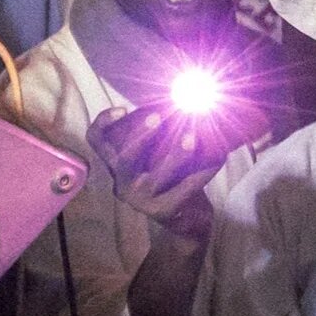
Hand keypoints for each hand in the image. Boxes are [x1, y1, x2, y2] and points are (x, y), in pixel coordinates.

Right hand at [89, 103, 228, 223]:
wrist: (185, 217)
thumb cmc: (170, 175)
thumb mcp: (155, 152)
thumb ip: (156, 130)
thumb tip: (177, 98)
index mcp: (116, 163)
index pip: (96, 141)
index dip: (104, 123)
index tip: (123, 109)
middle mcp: (122, 182)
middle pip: (123, 158)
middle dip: (141, 135)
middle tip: (159, 116)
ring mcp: (141, 199)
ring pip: (155, 176)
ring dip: (175, 154)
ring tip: (192, 137)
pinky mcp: (163, 210)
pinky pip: (185, 189)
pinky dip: (202, 172)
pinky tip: (218, 158)